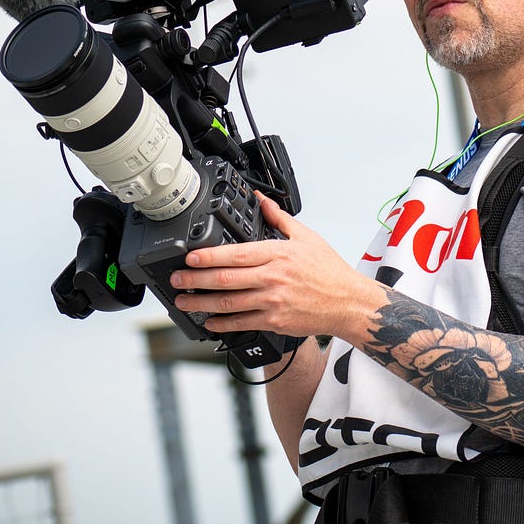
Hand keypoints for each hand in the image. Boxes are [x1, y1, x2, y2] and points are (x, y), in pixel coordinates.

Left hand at [169, 193, 384, 339]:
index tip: (189, 257)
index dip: (208, 256)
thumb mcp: (307, 237)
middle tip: (176, 280)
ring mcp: (273, 302)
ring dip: (201, 303)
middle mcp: (273, 278)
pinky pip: (242, 323)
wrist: (348, 302)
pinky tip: (209, 321)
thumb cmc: (329, 271)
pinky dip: (222, 323)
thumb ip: (279, 218)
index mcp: (278, 254)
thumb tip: (261, 199)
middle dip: (195, 280)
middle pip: (225, 279)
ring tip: (183, 301)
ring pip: (228, 303)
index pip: (235, 254)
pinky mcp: (275, 321)